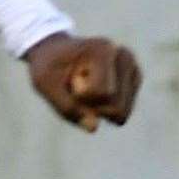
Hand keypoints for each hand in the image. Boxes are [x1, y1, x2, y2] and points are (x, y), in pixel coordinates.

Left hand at [24, 32, 141, 132]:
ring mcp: (133, 68)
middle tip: (76, 83)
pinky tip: (95, 88)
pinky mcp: (134, 81)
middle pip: (115, 107)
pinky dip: (104, 107)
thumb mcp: (44, 83)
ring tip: (86, 85)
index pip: (100, 94)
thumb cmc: (48, 66)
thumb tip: (93, 127)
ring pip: (121, 113)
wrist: (54, 52)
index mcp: (102, 51)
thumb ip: (66, 106)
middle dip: (91, 104)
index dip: (79, 96)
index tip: (69, 76)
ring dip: (97, 107)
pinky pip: (122, 113)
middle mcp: (124, 57)